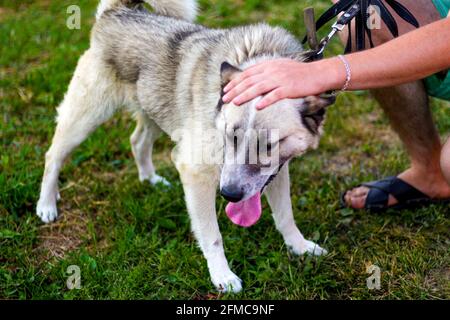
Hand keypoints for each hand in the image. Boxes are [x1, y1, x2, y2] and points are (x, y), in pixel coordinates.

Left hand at [222, 58, 341, 109]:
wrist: (318, 74)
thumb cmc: (299, 74)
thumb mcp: (280, 68)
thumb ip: (266, 72)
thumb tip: (252, 80)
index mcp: (269, 65)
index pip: (247, 73)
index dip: (235, 81)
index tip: (226, 90)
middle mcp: (272, 70)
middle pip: (249, 81)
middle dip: (235, 90)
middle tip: (224, 98)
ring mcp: (281, 79)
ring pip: (258, 88)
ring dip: (245, 95)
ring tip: (234, 102)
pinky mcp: (289, 88)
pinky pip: (275, 95)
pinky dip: (265, 101)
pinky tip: (257, 107)